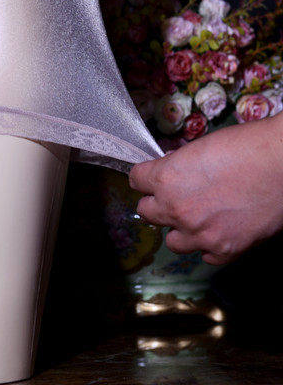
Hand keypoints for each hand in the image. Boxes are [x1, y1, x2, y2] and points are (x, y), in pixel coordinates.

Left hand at [129, 114, 282, 264]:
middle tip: (170, 198)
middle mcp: (177, 209)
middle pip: (146, 212)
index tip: (149, 178)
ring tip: (195, 218)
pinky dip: (209, 245)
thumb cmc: (243, 147)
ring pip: (172, 241)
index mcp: (165, 179)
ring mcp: (201, 233)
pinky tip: (218, 230)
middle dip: (156, 204)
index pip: (135, 181)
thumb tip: (169, 170)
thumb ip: (176, 165)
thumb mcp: (197, 149)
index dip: (144, 178)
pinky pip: (205, 256)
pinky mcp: (226, 249)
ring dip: (179, 229)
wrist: (281, 164)